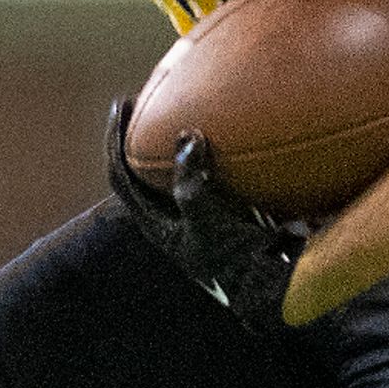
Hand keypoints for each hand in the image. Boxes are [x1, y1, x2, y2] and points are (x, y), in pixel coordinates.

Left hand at [104, 98, 303, 337]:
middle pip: (139, 171)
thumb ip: (192, 183)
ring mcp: (194, 220)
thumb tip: (187, 136)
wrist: (273, 286)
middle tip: (148, 101)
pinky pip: (203, 177)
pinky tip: (222, 136)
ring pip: (170, 175)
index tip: (123, 104)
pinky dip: (204, 155)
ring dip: (170, 146)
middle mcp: (169, 222)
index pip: (121, 175)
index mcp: (156, 225)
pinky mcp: (220, 217)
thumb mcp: (210, 222)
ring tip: (180, 111)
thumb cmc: (237, 259)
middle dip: (139, 136)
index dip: (115, 138)